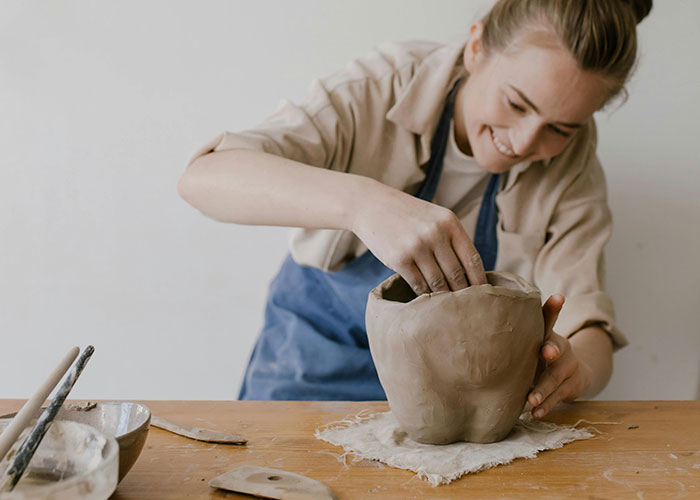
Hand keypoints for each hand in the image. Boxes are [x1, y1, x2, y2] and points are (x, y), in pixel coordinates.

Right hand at [351, 182, 485, 294]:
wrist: (371, 205)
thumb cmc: (406, 214)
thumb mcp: (434, 217)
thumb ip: (451, 239)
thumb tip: (471, 273)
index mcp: (449, 222)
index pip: (472, 259)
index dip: (480, 281)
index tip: (483, 295)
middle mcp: (435, 233)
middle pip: (456, 274)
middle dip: (463, 293)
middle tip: (467, 307)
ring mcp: (417, 246)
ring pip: (438, 282)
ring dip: (444, 297)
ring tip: (448, 308)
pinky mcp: (399, 259)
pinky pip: (418, 284)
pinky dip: (425, 295)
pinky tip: (427, 300)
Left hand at [527, 294, 592, 418]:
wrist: (575, 373)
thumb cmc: (541, 354)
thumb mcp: (534, 342)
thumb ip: (516, 334)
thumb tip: (482, 322)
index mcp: (548, 334)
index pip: (550, 318)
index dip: (553, 307)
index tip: (558, 297)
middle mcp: (561, 348)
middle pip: (556, 349)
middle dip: (551, 350)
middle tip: (546, 352)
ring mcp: (568, 367)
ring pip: (555, 378)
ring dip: (543, 389)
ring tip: (531, 400)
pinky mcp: (572, 386)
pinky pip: (558, 397)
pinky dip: (547, 406)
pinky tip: (536, 413)